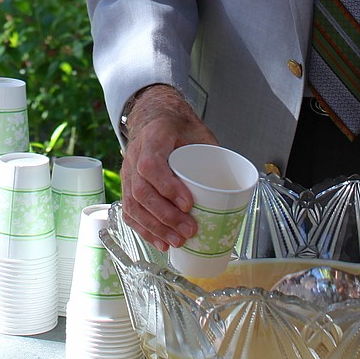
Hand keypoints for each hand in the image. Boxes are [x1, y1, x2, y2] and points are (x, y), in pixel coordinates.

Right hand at [120, 85, 218, 250]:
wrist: (155, 116)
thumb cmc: (178, 125)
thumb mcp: (197, 130)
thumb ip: (211, 153)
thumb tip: (233, 183)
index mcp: (153, 137)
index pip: (151, 165)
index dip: (168, 188)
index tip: (188, 204)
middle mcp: (135, 155)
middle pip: (141, 191)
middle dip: (166, 216)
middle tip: (188, 230)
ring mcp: (128, 171)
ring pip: (133, 204)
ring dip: (155, 228)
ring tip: (177, 241)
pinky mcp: (127, 186)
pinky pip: (130, 211)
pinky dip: (145, 230)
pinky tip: (161, 242)